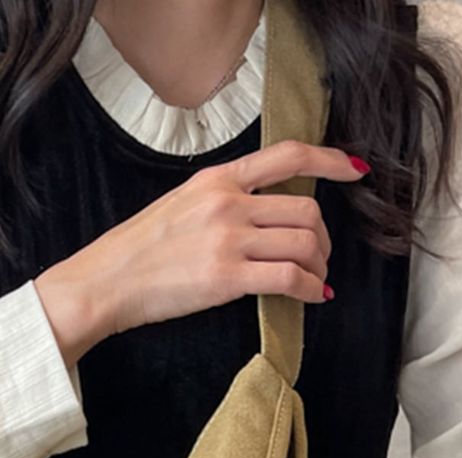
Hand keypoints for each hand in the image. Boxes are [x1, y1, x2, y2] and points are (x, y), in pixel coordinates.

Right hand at [34, 141, 369, 364]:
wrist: (107, 281)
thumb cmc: (138, 250)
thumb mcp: (180, 204)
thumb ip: (223, 200)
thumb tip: (265, 211)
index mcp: (218, 179)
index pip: (287, 156)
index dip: (330, 160)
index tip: (354, 169)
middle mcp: (228, 203)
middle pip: (306, 209)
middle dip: (324, 237)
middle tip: (320, 258)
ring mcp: (228, 240)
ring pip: (304, 243)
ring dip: (320, 265)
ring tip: (314, 279)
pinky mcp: (227, 278)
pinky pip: (289, 278)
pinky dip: (311, 289)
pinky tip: (312, 297)